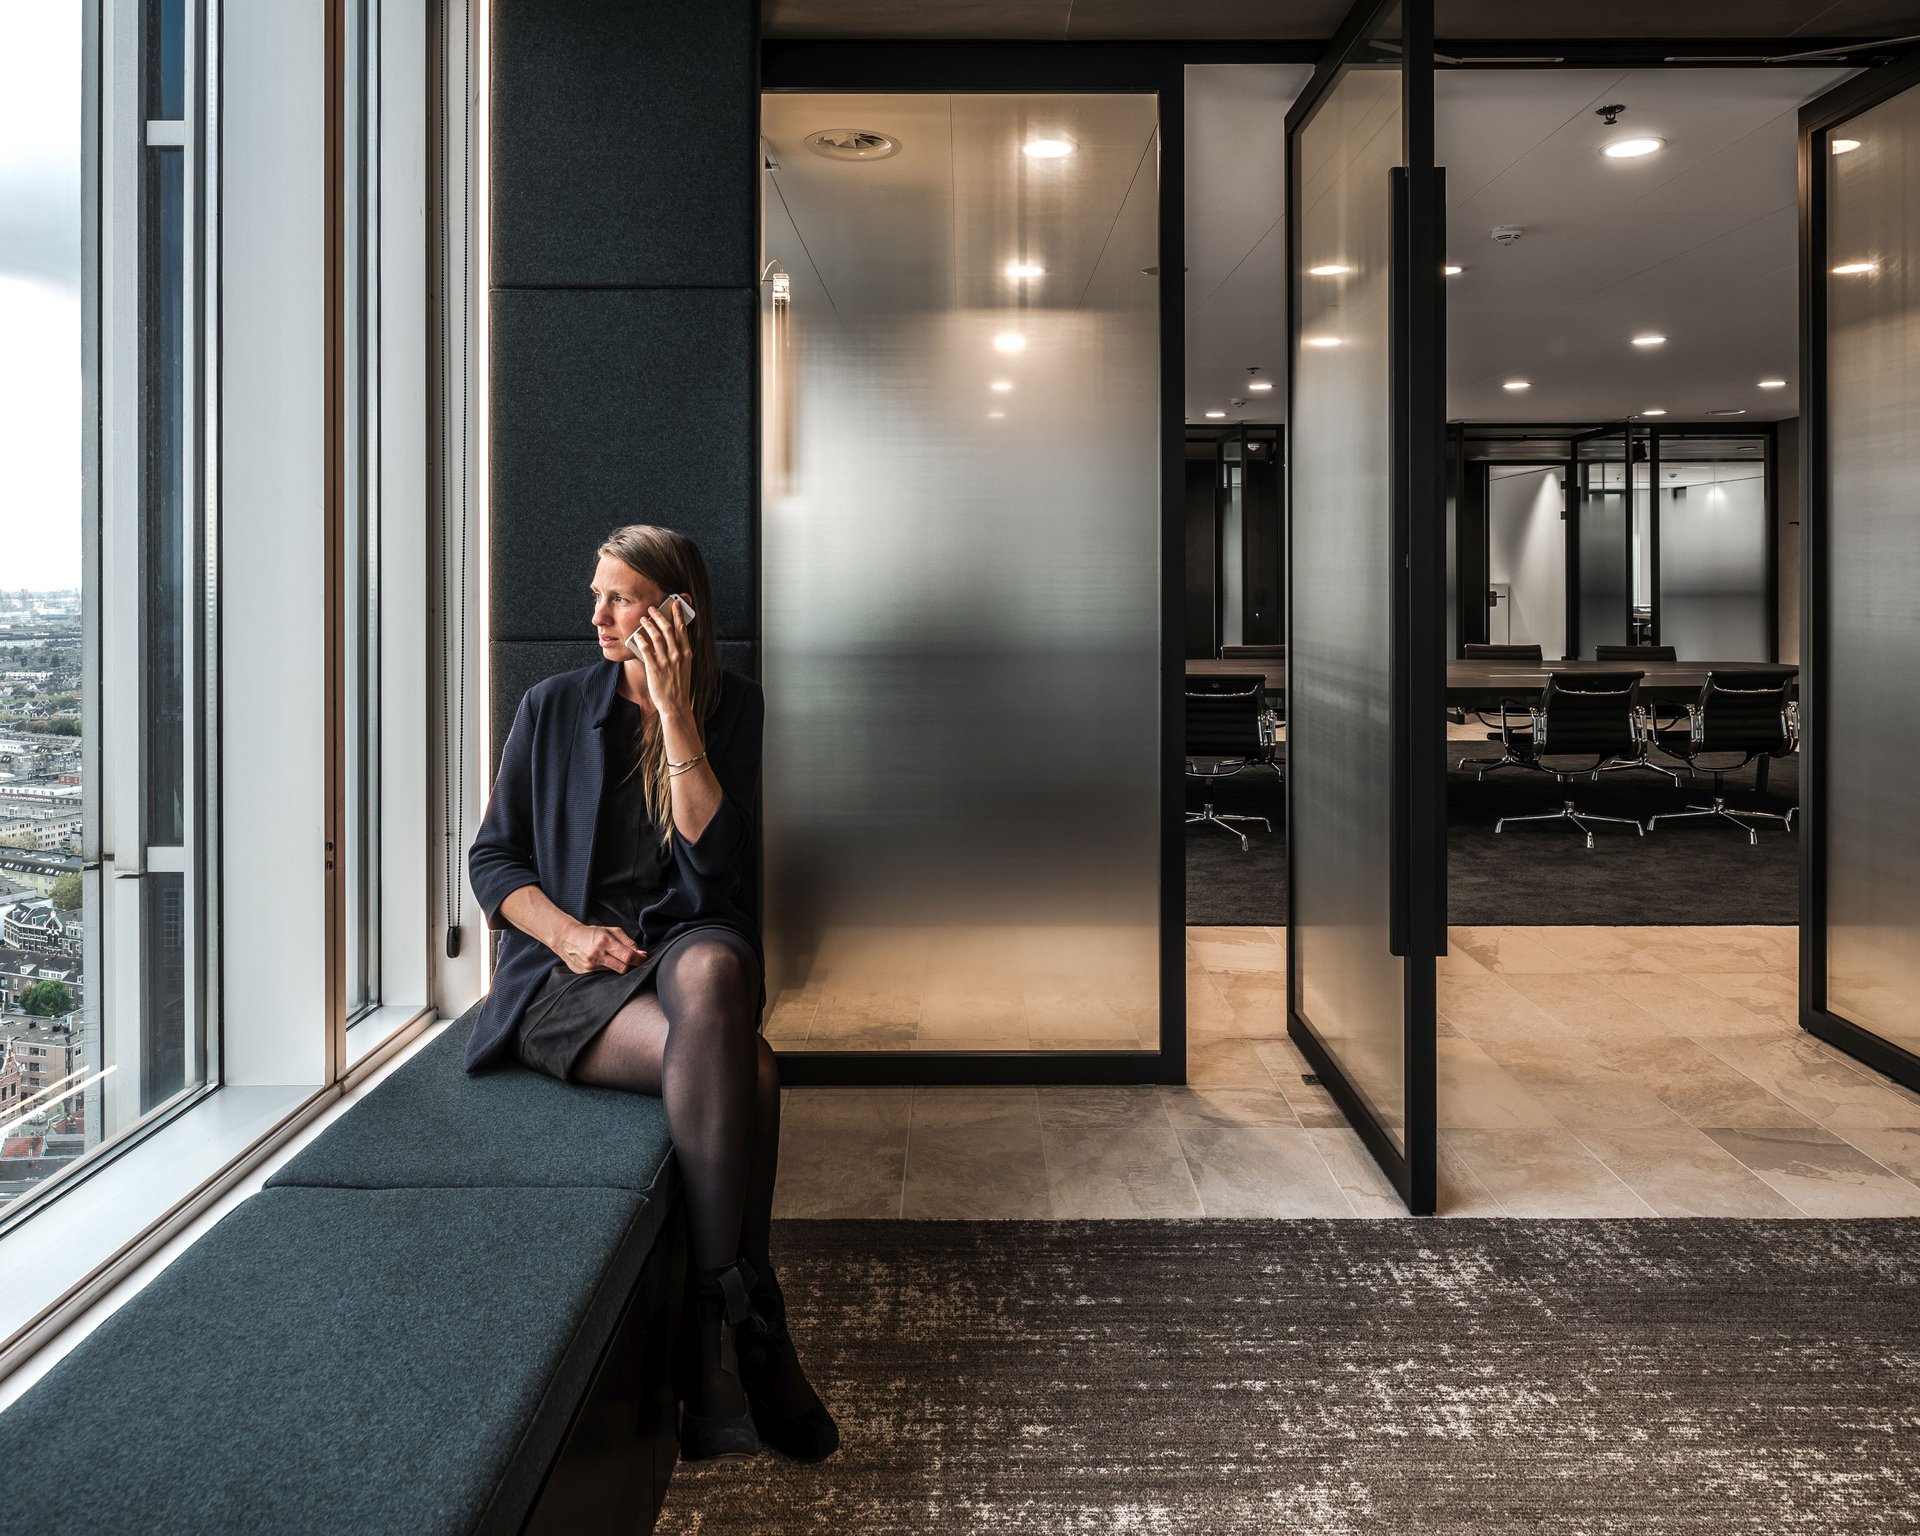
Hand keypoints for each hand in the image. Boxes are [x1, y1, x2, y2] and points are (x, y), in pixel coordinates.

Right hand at [556, 921, 645, 974]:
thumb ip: (628, 942)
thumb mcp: (611, 931)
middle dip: (632, 966)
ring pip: (614, 973)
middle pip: (623, 969)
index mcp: (605, 942)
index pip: (628, 956)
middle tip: (633, 961)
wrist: (567, 938)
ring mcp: (590, 966)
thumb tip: (641, 954)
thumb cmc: (592, 933)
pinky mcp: (585, 974)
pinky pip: (603, 975)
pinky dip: (608, 970)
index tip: (644, 958)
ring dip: (618, 967)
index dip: (639, 960)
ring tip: (614, 959)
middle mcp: (597, 955)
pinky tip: (604, 963)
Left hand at [626, 596, 694, 721]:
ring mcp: (666, 661)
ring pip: (656, 636)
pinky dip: (641, 639)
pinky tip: (637, 634)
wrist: (676, 705)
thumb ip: (680, 652)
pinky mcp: (654, 668)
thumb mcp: (685, 667)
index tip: (674, 604)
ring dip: (648, 624)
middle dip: (659, 615)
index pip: (682, 629)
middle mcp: (677, 655)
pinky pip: (646, 649)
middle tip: (652, 608)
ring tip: (643, 619)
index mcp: (687, 653)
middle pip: (668, 629)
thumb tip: (673, 639)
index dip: (678, 614)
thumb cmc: (679, 686)